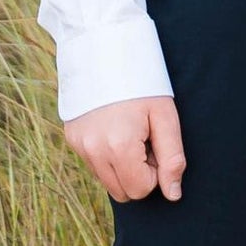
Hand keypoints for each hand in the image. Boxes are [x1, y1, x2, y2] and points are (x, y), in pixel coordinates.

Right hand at [63, 96, 185, 203]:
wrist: (107, 51)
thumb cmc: (144, 84)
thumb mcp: (166, 117)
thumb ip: (173, 159)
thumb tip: (173, 195)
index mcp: (119, 147)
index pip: (141, 190)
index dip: (155, 171)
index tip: (155, 144)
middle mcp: (94, 151)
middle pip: (123, 192)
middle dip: (139, 174)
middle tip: (145, 141)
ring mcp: (79, 146)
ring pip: (107, 182)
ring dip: (123, 167)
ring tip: (130, 133)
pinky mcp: (72, 139)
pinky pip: (94, 165)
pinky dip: (108, 156)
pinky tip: (115, 129)